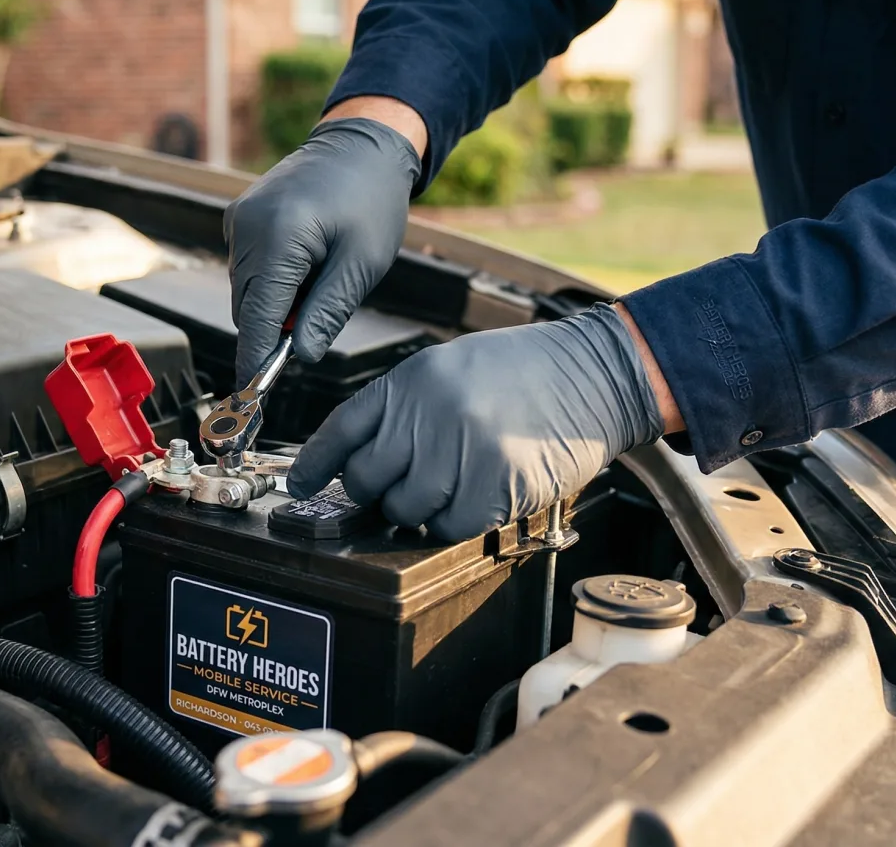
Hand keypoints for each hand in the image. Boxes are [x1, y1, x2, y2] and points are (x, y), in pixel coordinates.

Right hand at [225, 116, 419, 385]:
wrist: (362, 144)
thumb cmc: (371, 200)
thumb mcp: (361, 264)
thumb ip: (327, 312)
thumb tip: (302, 357)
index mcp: (277, 238)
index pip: (255, 318)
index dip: (253, 362)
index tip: (250, 399)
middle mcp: (247, 228)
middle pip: (246, 308)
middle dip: (272, 332)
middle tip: (311, 336)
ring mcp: (239, 220)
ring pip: (246, 291)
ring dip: (276, 305)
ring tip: (321, 282)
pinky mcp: (241, 218)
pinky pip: (248, 268)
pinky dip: (272, 283)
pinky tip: (307, 266)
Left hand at [286, 304, 665, 540]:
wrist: (594, 374)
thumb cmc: (522, 373)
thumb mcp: (449, 368)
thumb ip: (404, 409)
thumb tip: (362, 459)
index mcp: (409, 381)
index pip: (342, 430)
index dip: (316, 465)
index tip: (301, 486)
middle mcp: (426, 413)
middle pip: (366, 480)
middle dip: (376, 492)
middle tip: (401, 487)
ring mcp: (459, 450)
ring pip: (406, 510)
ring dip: (421, 509)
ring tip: (453, 484)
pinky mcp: (494, 484)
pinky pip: (450, 526)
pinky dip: (456, 521)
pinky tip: (478, 496)